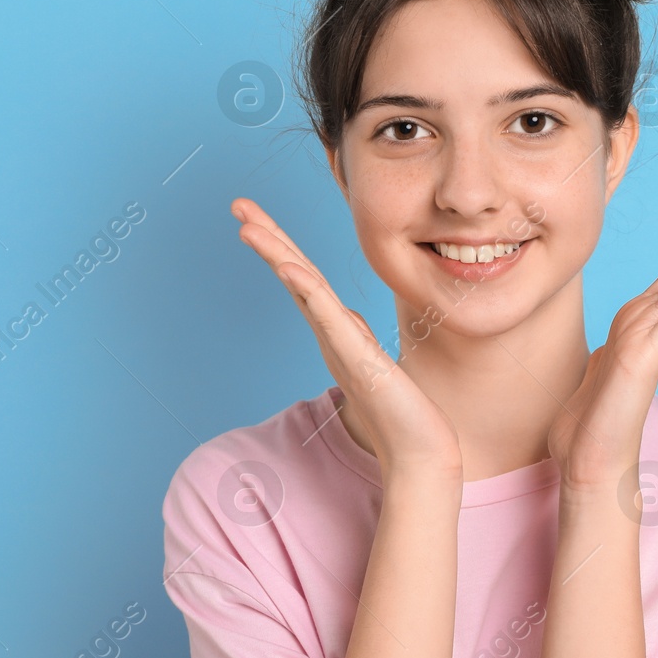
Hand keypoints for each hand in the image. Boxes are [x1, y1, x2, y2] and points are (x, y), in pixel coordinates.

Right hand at [231, 197, 463, 483]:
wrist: (420, 454)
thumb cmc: (403, 415)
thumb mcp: (377, 364)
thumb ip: (357, 343)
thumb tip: (349, 326)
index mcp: (337, 330)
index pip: (303, 277)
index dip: (280, 244)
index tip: (256, 216)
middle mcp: (333, 334)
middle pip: (294, 273)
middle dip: (266, 236)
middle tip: (237, 203)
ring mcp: (341, 345)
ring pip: (303, 288)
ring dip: (277, 254)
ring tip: (249, 226)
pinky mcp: (357, 359)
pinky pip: (327, 318)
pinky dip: (307, 291)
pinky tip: (288, 268)